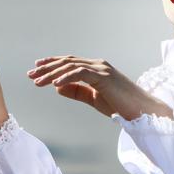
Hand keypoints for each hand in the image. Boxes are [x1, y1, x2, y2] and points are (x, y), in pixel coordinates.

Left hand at [28, 55, 172, 120]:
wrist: (143, 111)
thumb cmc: (122, 105)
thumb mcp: (94, 98)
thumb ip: (77, 91)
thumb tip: (57, 86)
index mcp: (96, 69)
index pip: (70, 63)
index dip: (52, 64)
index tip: (36, 69)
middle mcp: (98, 65)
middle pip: (68, 62)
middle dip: (47, 67)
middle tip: (31, 74)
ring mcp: (102, 70)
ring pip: (71, 66)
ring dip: (52, 73)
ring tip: (38, 81)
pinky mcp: (104, 78)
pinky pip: (81, 74)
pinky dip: (66, 77)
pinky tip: (54, 84)